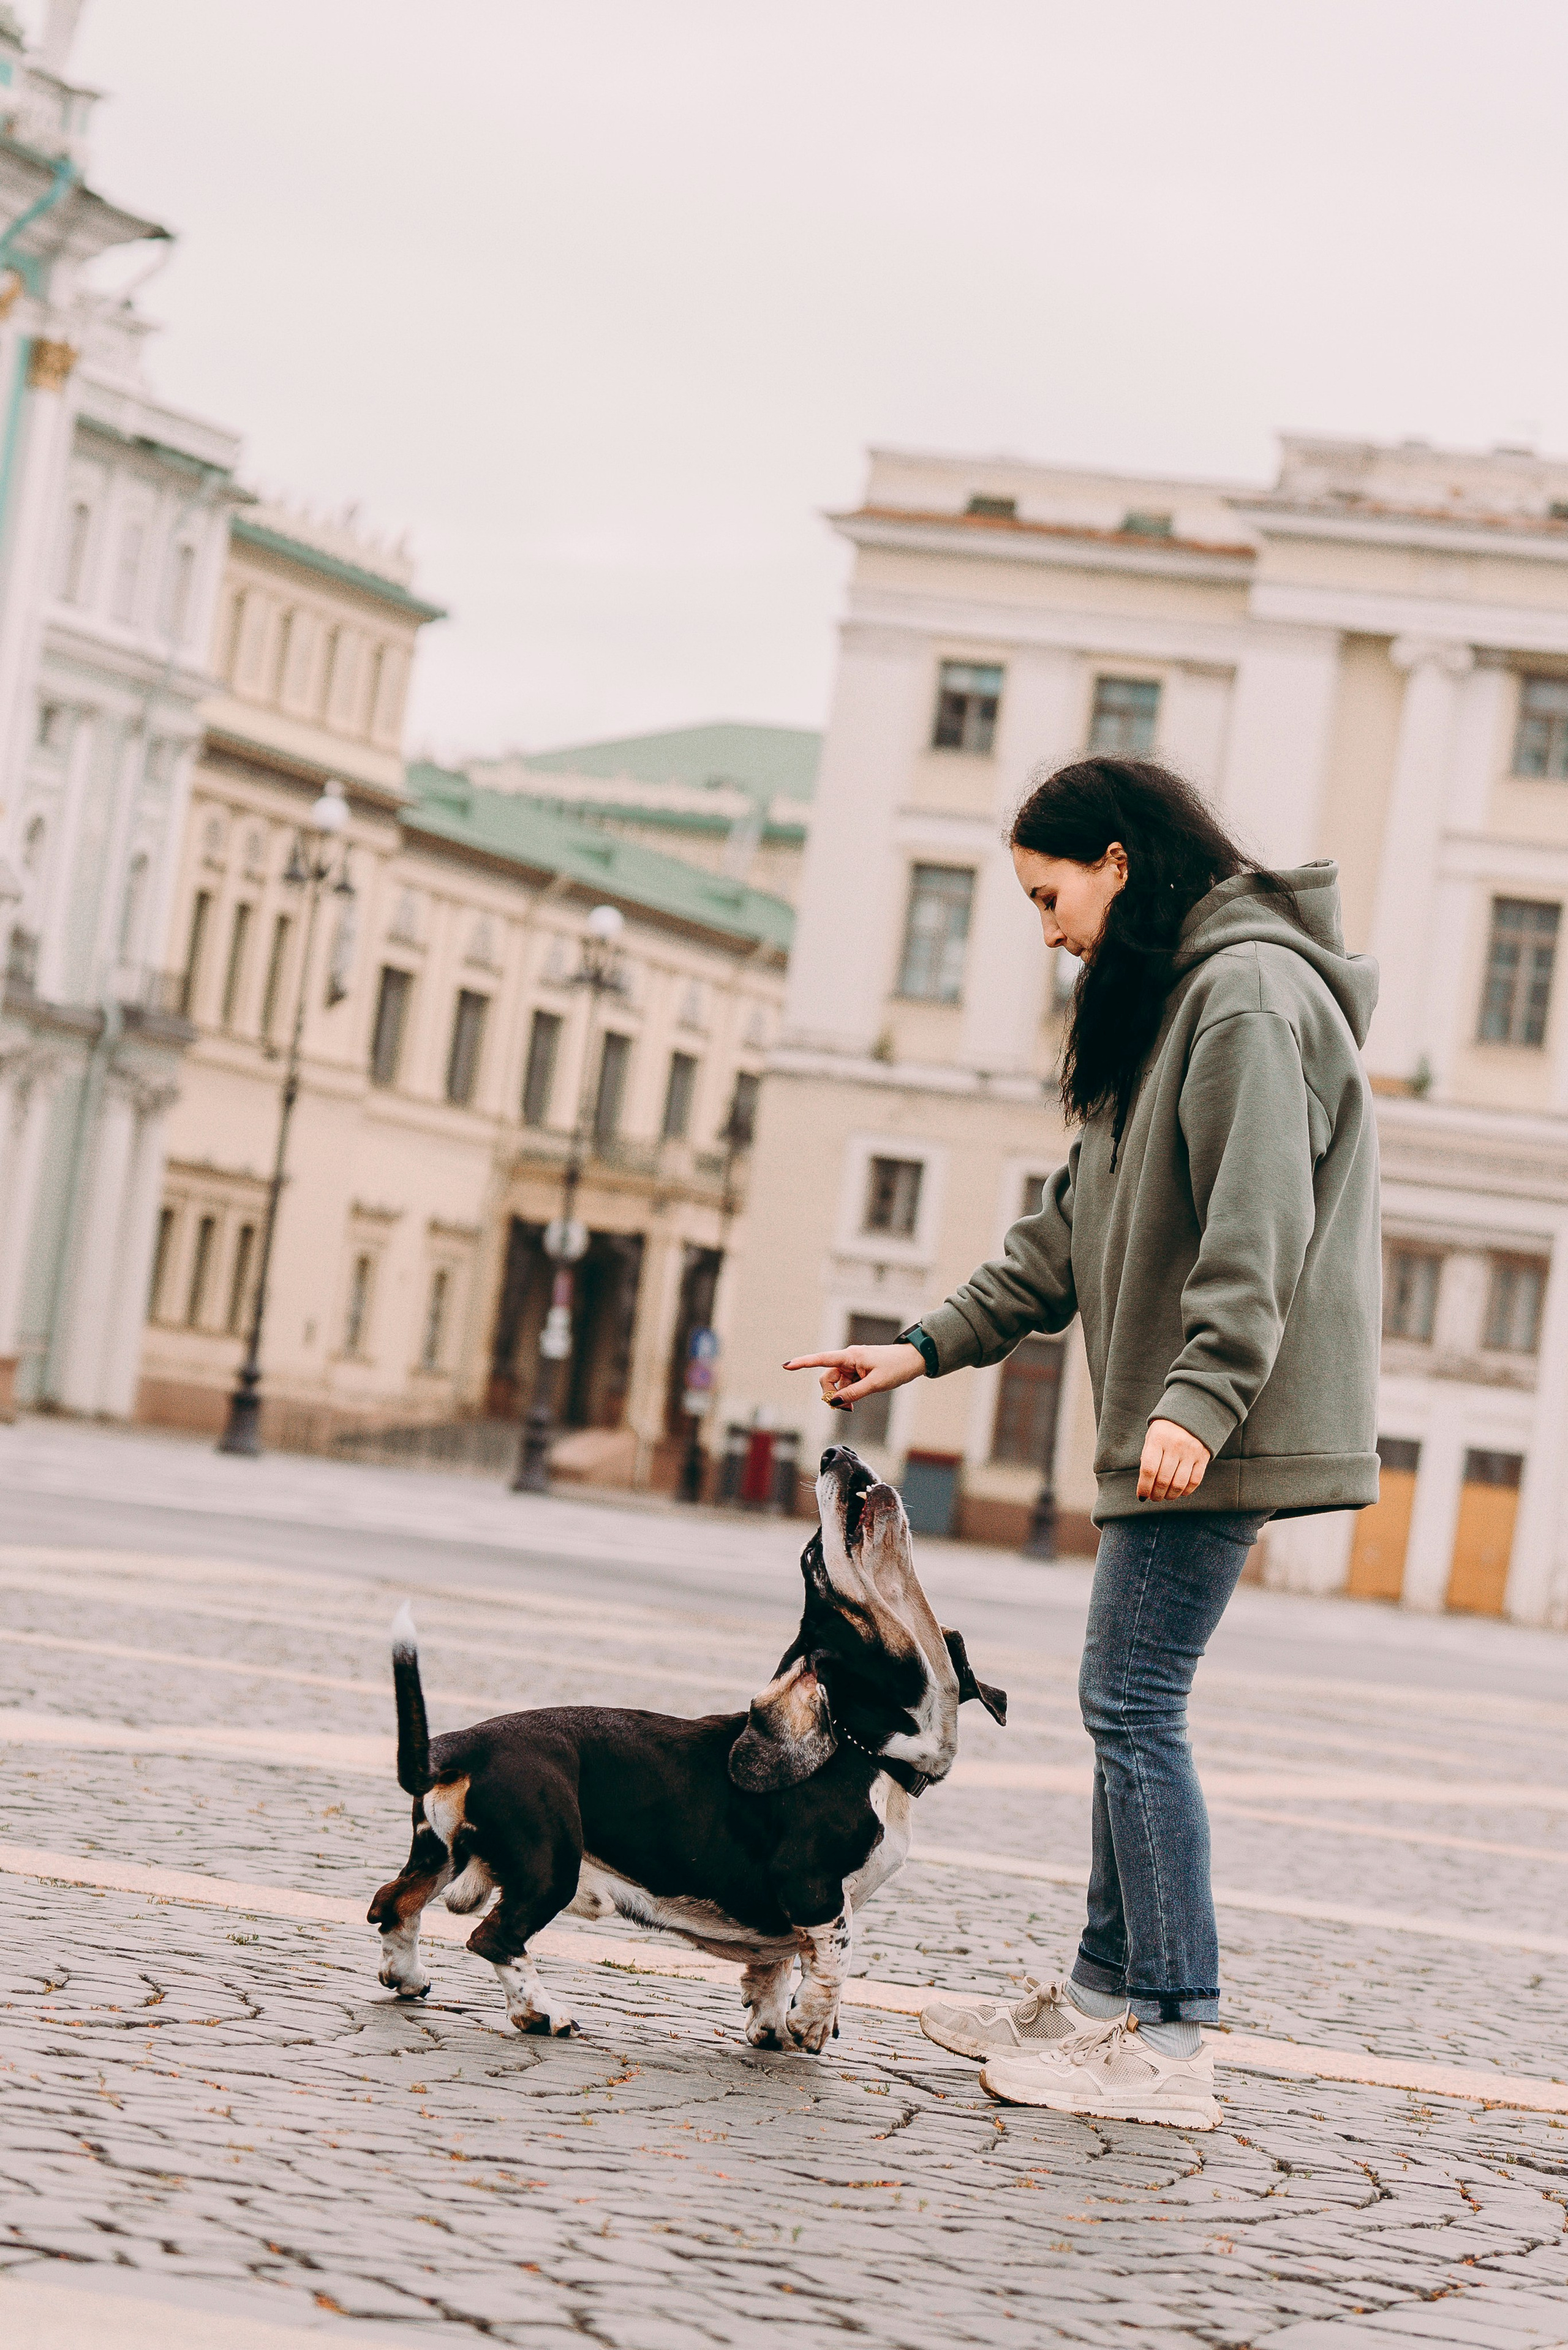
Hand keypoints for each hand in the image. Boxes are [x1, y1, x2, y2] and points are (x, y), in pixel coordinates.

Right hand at [783, 1343, 925, 1411]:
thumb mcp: (876, 1384)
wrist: (913, 1360)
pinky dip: (847, 1394)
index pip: (822, 1359)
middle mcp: (848, 1359)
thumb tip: (836, 1402)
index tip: (787, 1365)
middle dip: (831, 1394)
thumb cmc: (896, 1367)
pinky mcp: (858, 1371)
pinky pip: (845, 1384)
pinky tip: (855, 1401)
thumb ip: (855, 1393)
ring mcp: (852, 1365)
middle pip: (827, 1378)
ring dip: (840, 1397)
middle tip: (844, 1409)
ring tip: (852, 1407)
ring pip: (836, 1384)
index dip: (803, 1362)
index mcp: (851, 1356)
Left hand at [1138, 1418, 1210, 1501]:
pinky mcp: (1203, 1457)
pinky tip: (1179, 1492)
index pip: (1149, 1470)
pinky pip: (1195, 1481)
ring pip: (1179, 1484)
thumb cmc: (1166, 1429)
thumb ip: (1148, 1457)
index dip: (1144, 1487)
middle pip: (1164, 1480)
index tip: (1142, 1496)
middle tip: (1153, 1498)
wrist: (1192, 1413)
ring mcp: (1191, 1451)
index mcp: (1158, 1439)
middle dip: (1156, 1494)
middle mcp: (1175, 1445)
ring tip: (1164, 1496)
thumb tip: (1145, 1482)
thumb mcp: (1152, 1436)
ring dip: (1170, 1496)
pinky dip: (1185, 1491)